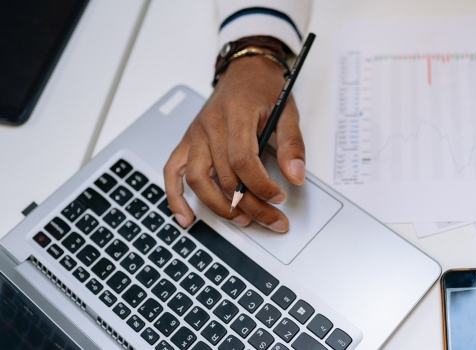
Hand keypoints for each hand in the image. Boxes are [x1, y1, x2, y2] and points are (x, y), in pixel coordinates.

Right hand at [164, 55, 305, 231]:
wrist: (245, 69)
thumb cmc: (265, 88)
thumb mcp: (287, 112)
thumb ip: (292, 144)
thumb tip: (295, 176)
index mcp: (236, 113)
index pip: (242, 160)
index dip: (261, 185)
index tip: (279, 198)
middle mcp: (210, 125)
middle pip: (225, 176)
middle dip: (250, 204)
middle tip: (271, 219)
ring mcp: (195, 134)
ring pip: (198, 179)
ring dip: (219, 206)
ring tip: (242, 220)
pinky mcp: (187, 141)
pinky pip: (173, 171)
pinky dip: (175, 197)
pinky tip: (186, 217)